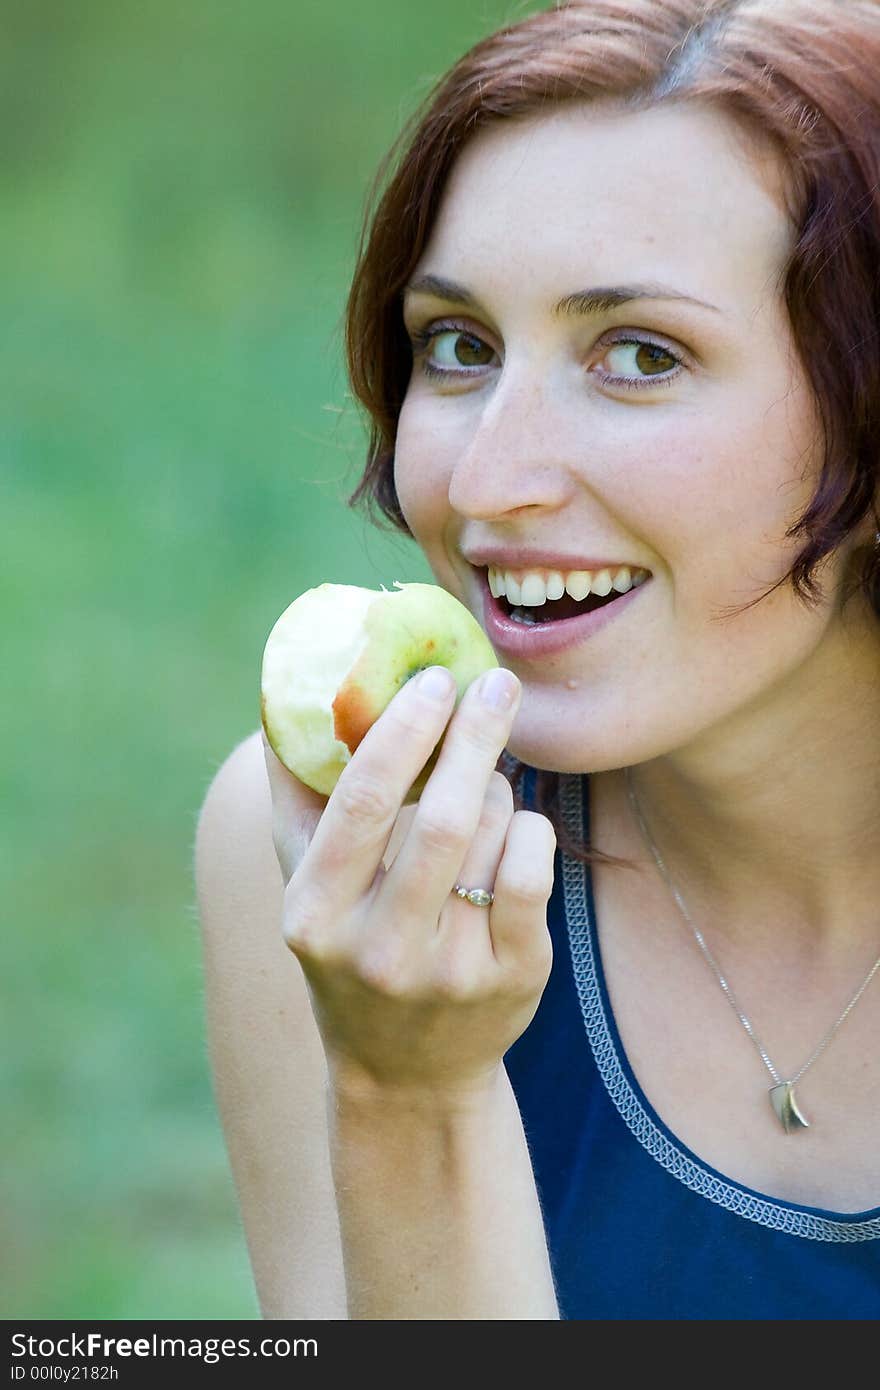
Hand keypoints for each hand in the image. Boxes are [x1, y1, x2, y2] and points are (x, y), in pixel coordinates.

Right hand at [262, 665, 555, 1100]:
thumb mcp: (305, 888)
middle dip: (474, 737)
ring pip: (494, 837)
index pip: (363, 804)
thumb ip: (294, 799)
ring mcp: (451, 970)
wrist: (405, 1073)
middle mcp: (380, 948)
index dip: (403, 732)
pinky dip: (530, 830)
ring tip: (486, 781)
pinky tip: (516, 826)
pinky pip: (534, 873)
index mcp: (315, 914)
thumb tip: (287, 697)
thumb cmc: (350, 949)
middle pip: (444, 819)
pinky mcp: (512, 979)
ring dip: (498, 787)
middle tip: (496, 683)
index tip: (433, 678)